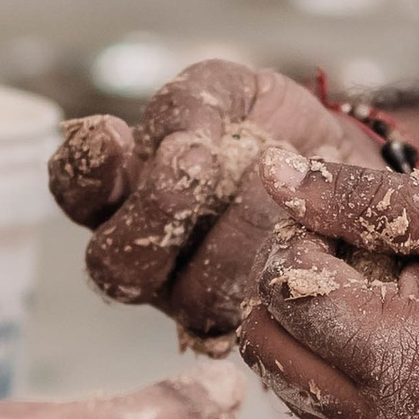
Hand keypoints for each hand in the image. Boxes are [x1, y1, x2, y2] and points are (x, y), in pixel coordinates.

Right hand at [51, 56, 357, 341]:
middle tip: (193, 160)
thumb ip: (192, 103)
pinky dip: (283, 265)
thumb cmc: (269, 126)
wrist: (342, 168)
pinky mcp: (254, 326)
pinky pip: (256, 313)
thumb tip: (181, 137)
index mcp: (124, 193)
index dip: (84, 170)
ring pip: (193, 290)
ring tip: (279, 186)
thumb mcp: (231, 92)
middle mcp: (148, 257)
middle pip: (115, 265)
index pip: (77, 191)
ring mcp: (197, 300)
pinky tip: (307, 228)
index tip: (109, 130)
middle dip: (154, 210)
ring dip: (235, 231)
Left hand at [238, 158, 418, 418]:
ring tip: (368, 281)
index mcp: (393, 355)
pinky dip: (333, 366)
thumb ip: (366, 199)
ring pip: (292, 389)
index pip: (283, 292)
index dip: (298, 238)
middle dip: (285, 288)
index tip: (342, 211)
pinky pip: (335, 414)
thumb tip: (278, 176)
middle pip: (268, 349)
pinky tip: (388, 321)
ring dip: (303, 330)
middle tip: (344, 245)